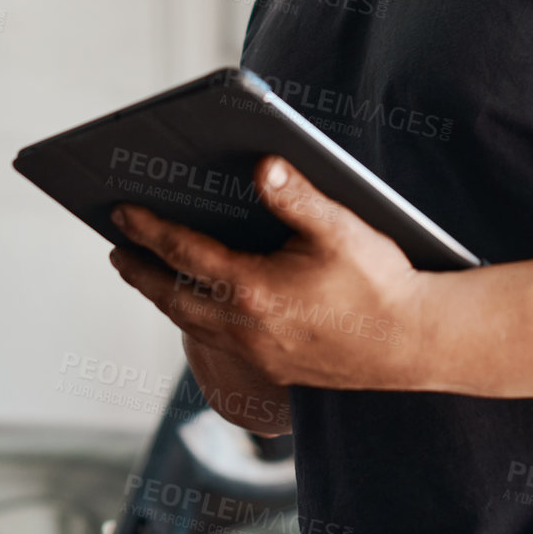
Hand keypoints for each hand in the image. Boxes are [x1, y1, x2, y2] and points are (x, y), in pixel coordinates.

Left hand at [107, 155, 432, 390]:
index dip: (148, 229)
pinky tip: (200, 309)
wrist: (416, 346)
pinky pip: (217, 344)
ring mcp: (257, 354)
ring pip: (192, 323)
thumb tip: (261, 163)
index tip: (121, 210)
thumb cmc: (382, 283)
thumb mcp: (341, 228)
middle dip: (141, 271)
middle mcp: (246, 327)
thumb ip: (297, 195)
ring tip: (147, 276)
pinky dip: (195, 321)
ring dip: (164, 297)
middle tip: (117, 249)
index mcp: (254, 288)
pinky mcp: (273, 370)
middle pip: (173, 295)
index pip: (183, 253)